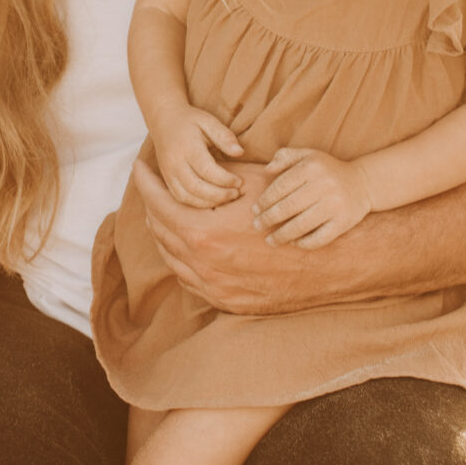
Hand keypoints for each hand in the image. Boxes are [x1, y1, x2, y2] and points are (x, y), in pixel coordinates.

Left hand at [133, 157, 333, 315]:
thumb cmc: (293, 216)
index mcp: (202, 232)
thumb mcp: (255, 185)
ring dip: (164, 232)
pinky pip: (189, 278)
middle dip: (153, 205)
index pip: (157, 202)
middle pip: (160, 230)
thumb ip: (219, 176)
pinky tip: (185, 245)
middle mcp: (201, 263)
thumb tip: (194, 163)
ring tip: (165, 213)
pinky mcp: (225, 301)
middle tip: (153, 188)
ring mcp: (211, 286)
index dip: (146, 181)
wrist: (326, 265)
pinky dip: (182, 259)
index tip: (139, 167)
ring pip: (171, 257)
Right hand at [150, 104, 244, 207]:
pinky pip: (180, 198)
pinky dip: (197, 203)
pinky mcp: (166, 180)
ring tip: (227, 198)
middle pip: (196, 187)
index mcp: (186, 146)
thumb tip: (240, 153)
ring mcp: (168, 173)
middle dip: (219, 195)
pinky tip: (212, 200)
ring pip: (187, 196)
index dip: (225, 179)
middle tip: (236, 194)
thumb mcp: (209, 121)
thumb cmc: (190, 121)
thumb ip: (224, 136)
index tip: (240, 182)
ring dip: (209, 202)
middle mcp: (174, 162)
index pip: (207, 170)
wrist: (163, 120)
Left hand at [253, 147, 371, 247]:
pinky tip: (293, 242)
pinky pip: (319, 238)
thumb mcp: (308, 156)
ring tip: (269, 240)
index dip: (265, 200)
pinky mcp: (343, 222)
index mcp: (312, 168)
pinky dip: (304, 243)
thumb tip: (267, 170)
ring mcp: (335, 205)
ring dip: (281, 235)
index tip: (255, 209)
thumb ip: (285, 157)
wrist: (362, 183)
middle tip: (257, 225)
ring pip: (301, 225)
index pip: (281, 187)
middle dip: (268, 218)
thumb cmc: (327, 170)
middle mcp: (324, 185)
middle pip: (288, 207)